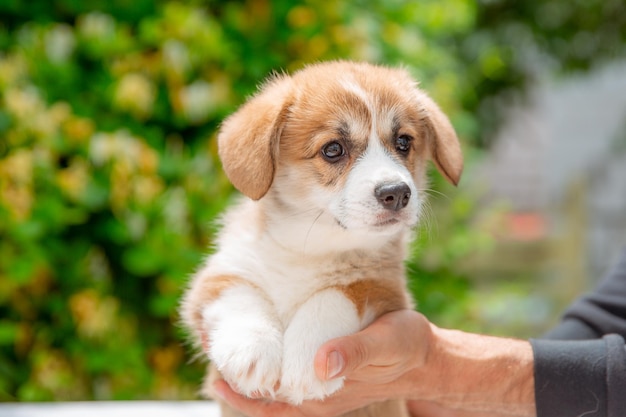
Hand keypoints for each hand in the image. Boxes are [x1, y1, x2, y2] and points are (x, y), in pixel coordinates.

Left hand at [213, 309, 432, 416]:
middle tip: (207, 340)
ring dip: (245, 368)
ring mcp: (318, 389)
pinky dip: (266, 363)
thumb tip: (321, 364)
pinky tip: (257, 341)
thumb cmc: (405, 347)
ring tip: (220, 340)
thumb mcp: (385, 345)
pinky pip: (286, 377)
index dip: (237, 387)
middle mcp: (315, 398)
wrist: (425, 358)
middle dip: (233, 375)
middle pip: (263, 397)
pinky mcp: (324, 374)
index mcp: (323, 396)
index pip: (269, 402)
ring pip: (271, 387)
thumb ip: (355, 353)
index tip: (213, 361)